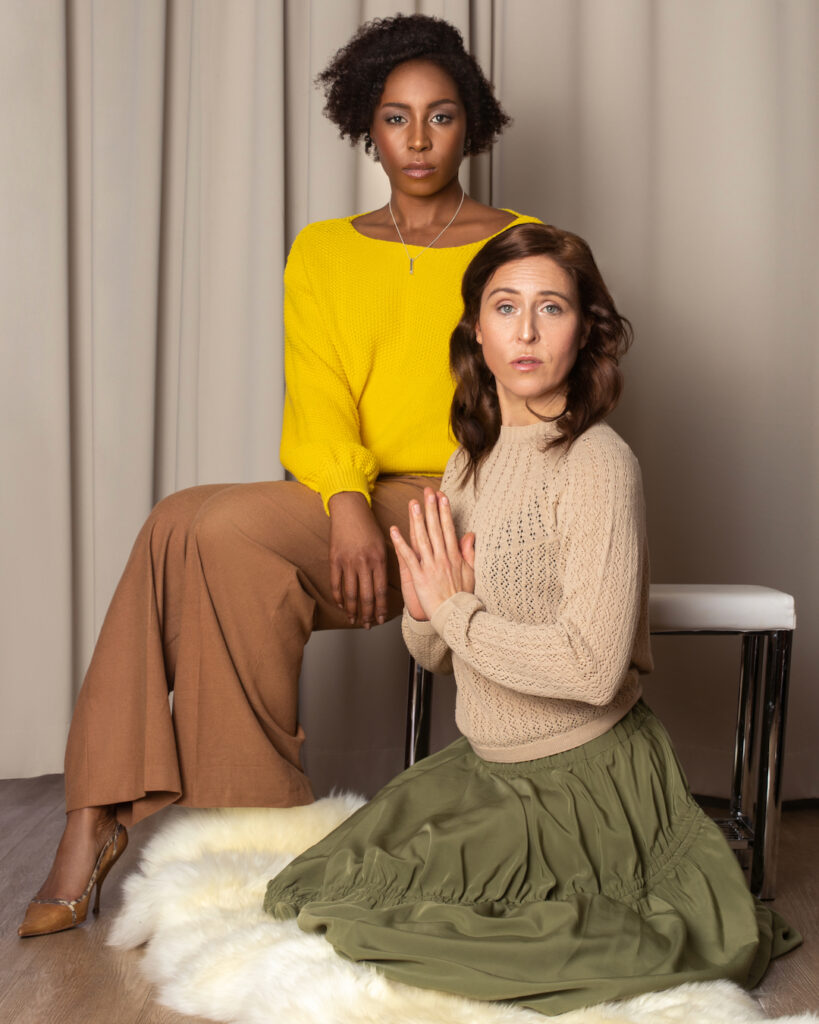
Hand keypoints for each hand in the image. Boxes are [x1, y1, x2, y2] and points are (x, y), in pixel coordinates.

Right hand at [328, 491, 387, 628]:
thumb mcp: (383, 544)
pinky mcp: (334, 559)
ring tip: (354, 620)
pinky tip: (342, 605)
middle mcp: (364, 563)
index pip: (381, 591)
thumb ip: (383, 565)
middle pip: (366, 596)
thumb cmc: (368, 526)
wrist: (349, 510)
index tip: (380, 620)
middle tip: (367, 625)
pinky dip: (338, 597)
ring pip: (350, 593)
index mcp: (379, 559)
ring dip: (353, 610)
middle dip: (367, 614)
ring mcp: (348, 562)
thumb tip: (383, 587)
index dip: (380, 608)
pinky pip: (336, 583)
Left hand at [390, 487, 474, 620]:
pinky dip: (400, 543)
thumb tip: (470, 534)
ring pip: (422, 538)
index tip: (441, 497)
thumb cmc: (462, 596)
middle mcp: (442, 558)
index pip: (448, 529)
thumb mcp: (471, 572)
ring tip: (413, 504)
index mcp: (454, 556)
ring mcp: (430, 566)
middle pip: (435, 529)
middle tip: (427, 491)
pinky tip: (394, 530)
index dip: (444, 511)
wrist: (455, 615)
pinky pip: (408, 557)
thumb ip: (469, 552)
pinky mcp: (419, 576)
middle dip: (431, 508)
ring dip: (417, 520)